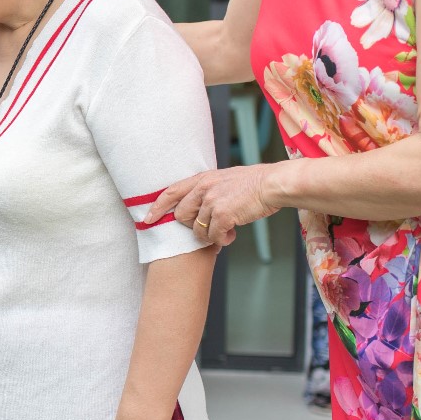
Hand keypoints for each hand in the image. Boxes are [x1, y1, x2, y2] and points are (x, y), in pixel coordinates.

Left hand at [147, 165, 282, 246]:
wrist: (273, 184)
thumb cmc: (254, 183)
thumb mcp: (225, 179)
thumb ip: (210, 190)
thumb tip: (201, 208)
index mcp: (203, 179)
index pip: (171, 192)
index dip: (157, 207)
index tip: (147, 218)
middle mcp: (204, 189)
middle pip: (181, 216)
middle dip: (192, 226)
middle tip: (209, 228)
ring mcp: (212, 202)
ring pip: (197, 230)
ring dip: (210, 236)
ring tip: (225, 232)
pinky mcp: (223, 215)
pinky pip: (213, 237)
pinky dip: (221, 240)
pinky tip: (231, 236)